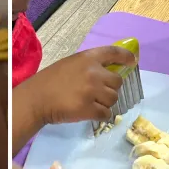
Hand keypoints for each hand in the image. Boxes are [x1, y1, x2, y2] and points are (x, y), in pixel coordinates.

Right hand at [20, 46, 135, 124]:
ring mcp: (92, 91)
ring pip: (113, 99)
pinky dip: (101, 115)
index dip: (126, 56)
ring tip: (90, 103)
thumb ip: (88, 66)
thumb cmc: (49, 81)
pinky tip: (89, 113)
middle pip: (118, 82)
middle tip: (97, 93)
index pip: (114, 53)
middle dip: (110, 88)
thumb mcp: (69, 65)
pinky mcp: (90, 109)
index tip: (132, 61)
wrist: (36, 99)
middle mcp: (93, 73)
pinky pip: (107, 114)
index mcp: (87, 58)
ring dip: (105, 103)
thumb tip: (108, 73)